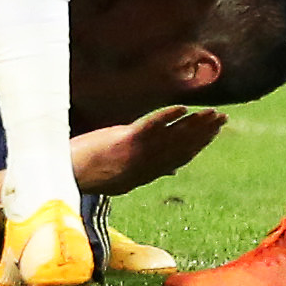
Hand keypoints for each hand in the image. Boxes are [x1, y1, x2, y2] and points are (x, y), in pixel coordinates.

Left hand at [70, 105, 227, 196]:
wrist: (63, 175)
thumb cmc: (89, 171)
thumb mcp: (124, 176)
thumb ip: (149, 169)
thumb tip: (173, 167)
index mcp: (146, 173)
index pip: (180, 156)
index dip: (199, 144)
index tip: (214, 131)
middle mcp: (145, 166)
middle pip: (181, 147)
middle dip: (204, 132)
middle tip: (222, 118)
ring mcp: (134, 154)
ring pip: (171, 137)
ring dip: (193, 124)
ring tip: (212, 113)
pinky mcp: (122, 142)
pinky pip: (149, 128)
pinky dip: (166, 118)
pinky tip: (182, 108)